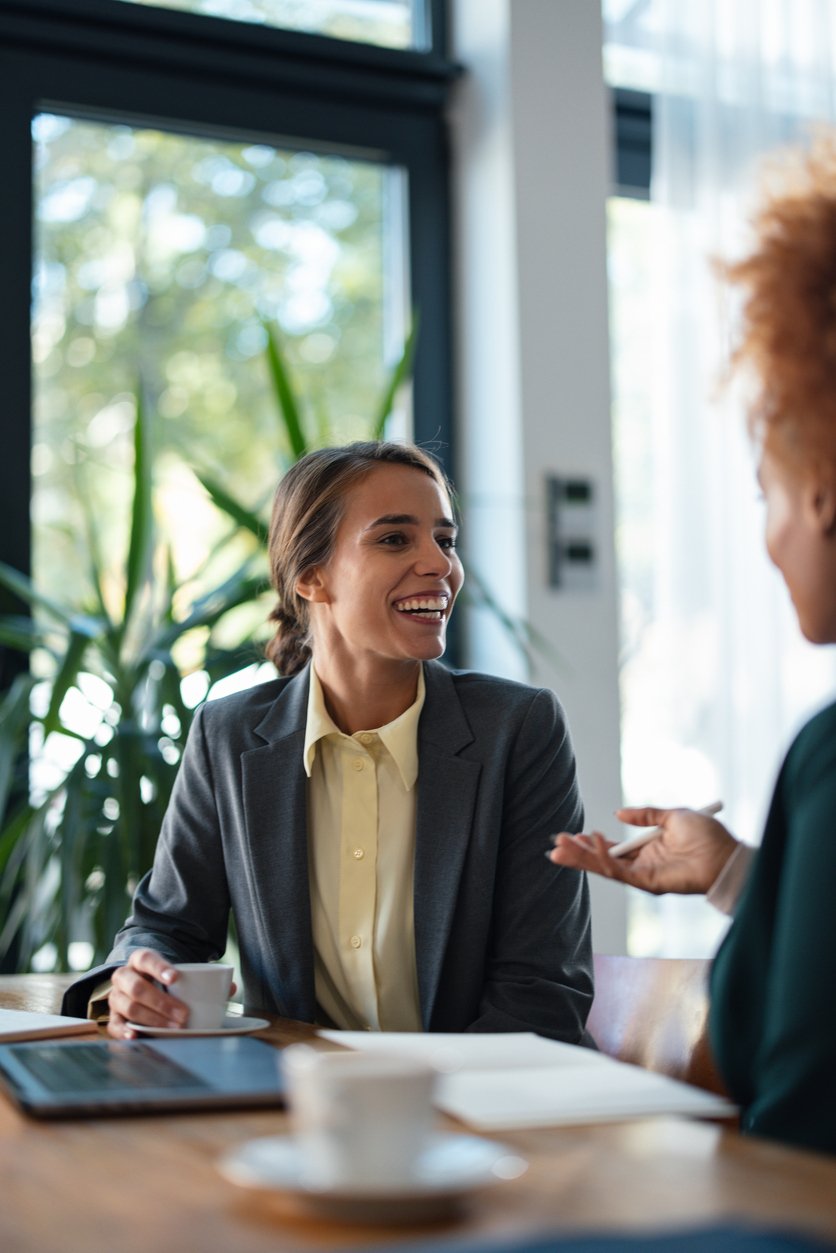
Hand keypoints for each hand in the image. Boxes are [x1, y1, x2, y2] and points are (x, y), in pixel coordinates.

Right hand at [107, 949, 188, 1038]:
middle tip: (183, 1013)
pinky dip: (124, 1032)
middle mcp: (123, 976)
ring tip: (174, 1027)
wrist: (140, 986)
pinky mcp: (113, 1016)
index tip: (175, 978)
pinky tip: (136, 1035)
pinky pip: (114, 1025)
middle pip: (137, 987)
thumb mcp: (171, 972)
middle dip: (162, 1003)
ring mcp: (116, 997)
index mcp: (138, 960)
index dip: (159, 968)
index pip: (146, 959)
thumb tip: (224, 989)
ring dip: (153, 1019)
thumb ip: (194, 978)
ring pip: (130, 1007)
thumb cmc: (161, 980)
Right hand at [547, 806, 738, 895]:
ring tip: (561, 849)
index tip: (572, 834)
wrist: (725, 853)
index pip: (612, 850)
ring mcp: (644, 876)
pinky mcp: (648, 882)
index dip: (591, 843)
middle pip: (602, 861)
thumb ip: (645, 814)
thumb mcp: (672, 816)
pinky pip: (620, 872)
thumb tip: (619, 812)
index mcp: (647, 850)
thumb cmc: (707, 835)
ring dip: (582, 858)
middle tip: (555, 845)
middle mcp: (642, 865)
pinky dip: (603, 858)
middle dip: (578, 854)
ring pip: (605, 869)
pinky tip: (591, 843)